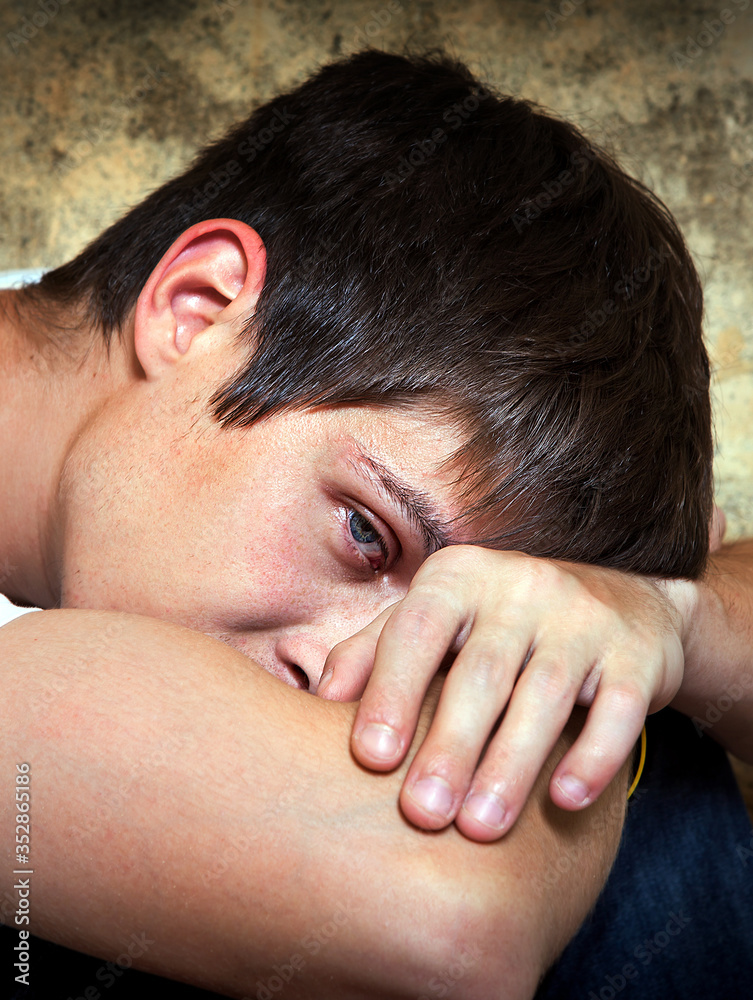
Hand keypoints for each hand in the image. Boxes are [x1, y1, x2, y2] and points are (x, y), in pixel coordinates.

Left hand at [319, 545, 685, 840]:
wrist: (622, 605)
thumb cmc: (499, 625)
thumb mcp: (438, 620)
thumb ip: (376, 651)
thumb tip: (315, 698)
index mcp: (460, 577)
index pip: (417, 629)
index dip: (392, 691)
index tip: (370, 759)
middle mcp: (521, 586)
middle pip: (481, 672)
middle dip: (450, 747)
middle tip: (422, 815)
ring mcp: (583, 617)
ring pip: (545, 694)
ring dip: (511, 766)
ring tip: (480, 829)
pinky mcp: (636, 654)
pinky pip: (617, 707)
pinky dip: (593, 756)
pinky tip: (565, 800)